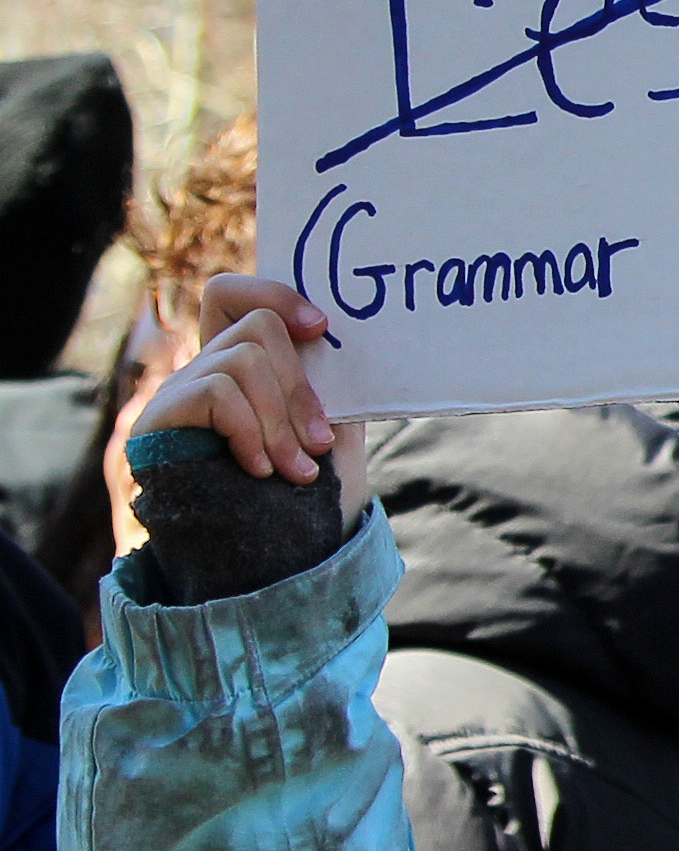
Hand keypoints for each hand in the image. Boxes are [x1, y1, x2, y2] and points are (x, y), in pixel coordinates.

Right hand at [135, 275, 367, 506]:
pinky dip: (250, 432)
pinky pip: (218, 391)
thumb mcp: (330, 430)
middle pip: (255, 326)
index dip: (274, 294)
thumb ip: (329, 384)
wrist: (277, 556)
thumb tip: (345, 339)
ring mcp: (178, 391)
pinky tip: (259, 469)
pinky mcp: (160, 418)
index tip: (320, 328)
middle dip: (299, 389)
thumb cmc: (311, 493)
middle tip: (318, 445)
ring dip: (280, 421)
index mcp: (244, 364)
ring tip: (297, 471)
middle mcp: (204, 368)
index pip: (233, 294)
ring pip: (243, 360)